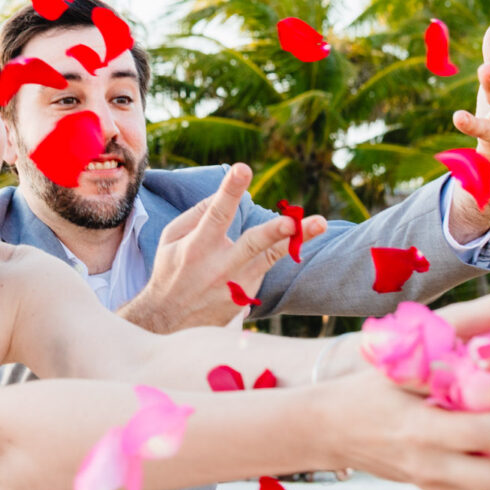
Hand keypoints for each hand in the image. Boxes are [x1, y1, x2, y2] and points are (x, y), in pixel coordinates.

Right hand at [117, 163, 326, 333]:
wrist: (169, 321)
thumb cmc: (171, 270)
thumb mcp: (171, 239)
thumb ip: (196, 214)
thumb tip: (223, 194)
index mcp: (197, 246)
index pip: (216, 214)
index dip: (230, 191)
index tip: (242, 169)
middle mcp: (219, 266)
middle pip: (252, 243)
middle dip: (274, 230)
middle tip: (292, 220)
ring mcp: (236, 285)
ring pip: (270, 257)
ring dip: (297, 240)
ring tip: (320, 223)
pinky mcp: (247, 297)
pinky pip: (264, 267)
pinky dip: (271, 252)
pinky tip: (282, 244)